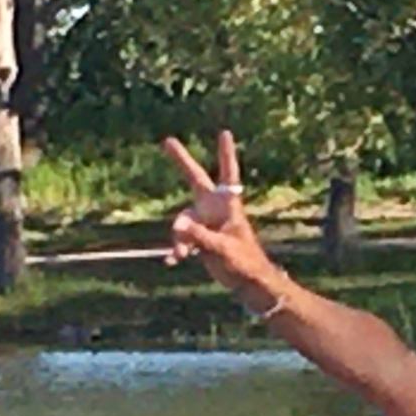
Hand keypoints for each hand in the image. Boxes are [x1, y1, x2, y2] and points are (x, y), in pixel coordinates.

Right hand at [161, 130, 281, 301]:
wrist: (248, 282)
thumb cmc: (244, 263)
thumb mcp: (222, 249)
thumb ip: (200, 236)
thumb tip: (178, 227)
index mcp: (228, 206)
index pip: (228, 174)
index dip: (226, 154)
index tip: (224, 132)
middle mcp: (214, 209)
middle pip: (195, 180)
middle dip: (182, 161)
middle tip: (167, 141)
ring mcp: (205, 222)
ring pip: (182, 221)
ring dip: (179, 238)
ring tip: (181, 255)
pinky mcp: (199, 238)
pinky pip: (181, 239)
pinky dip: (177, 249)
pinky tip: (173, 261)